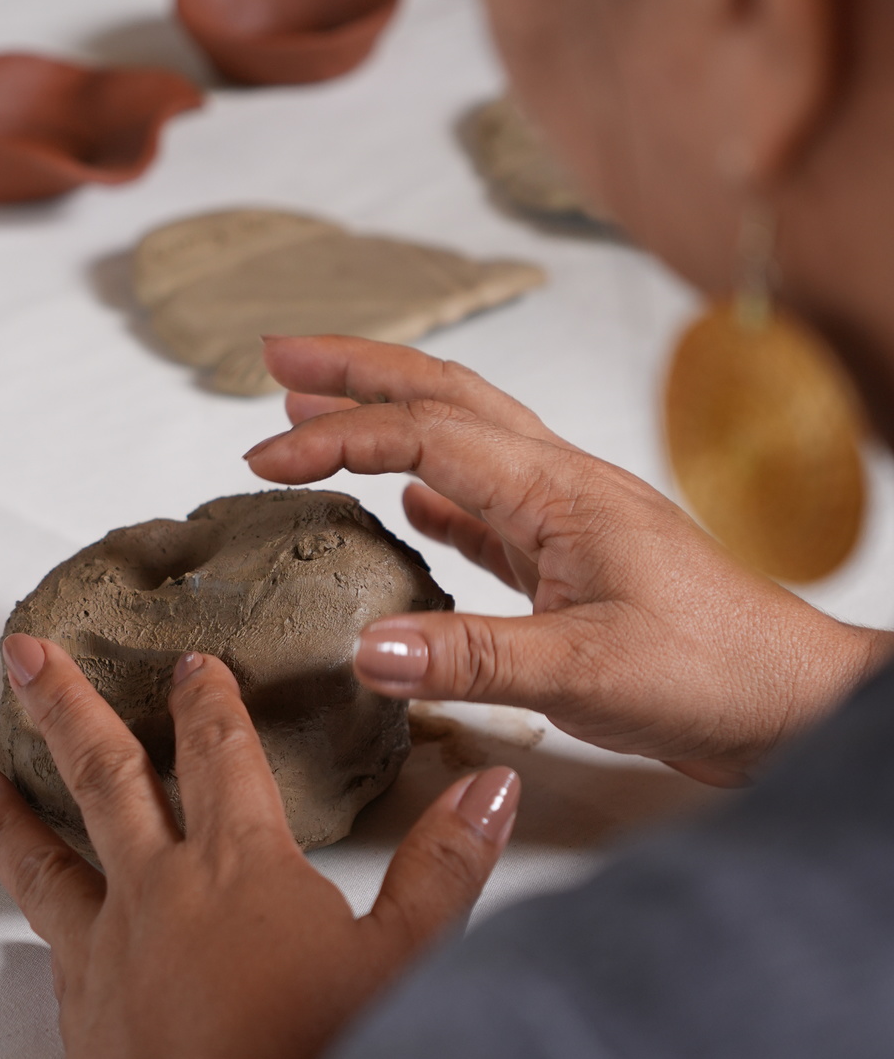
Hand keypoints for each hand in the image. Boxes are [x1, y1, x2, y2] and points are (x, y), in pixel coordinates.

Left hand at [0, 638, 517, 1058]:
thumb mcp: (404, 964)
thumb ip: (446, 867)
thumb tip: (492, 784)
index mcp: (242, 863)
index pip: (220, 753)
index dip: (207, 700)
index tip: (192, 662)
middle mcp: (162, 885)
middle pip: (108, 772)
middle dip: (71, 702)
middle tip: (27, 649)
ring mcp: (109, 941)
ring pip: (49, 845)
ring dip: (12, 797)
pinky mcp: (78, 998)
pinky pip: (38, 919)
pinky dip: (15, 887)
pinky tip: (14, 889)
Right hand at [247, 335, 891, 786]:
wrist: (794, 701)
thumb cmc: (716, 674)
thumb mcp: (584, 672)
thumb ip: (471, 658)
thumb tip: (363, 648)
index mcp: (560, 490)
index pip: (425, 435)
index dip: (337, 436)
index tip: (264, 455)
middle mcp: (562, 486)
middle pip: (443, 398)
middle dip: (357, 370)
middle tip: (277, 356)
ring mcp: (569, 521)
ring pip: (462, 444)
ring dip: (388, 420)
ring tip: (319, 412)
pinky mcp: (574, 564)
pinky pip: (487, 509)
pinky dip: (434, 494)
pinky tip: (408, 506)